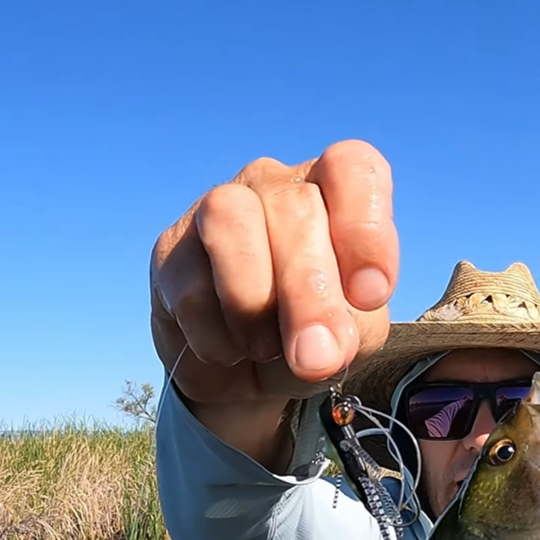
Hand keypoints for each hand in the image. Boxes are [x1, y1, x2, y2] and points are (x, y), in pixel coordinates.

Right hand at [148, 141, 397, 464]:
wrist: (248, 373)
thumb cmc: (312, 333)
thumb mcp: (350, 337)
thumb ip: (350, 332)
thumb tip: (319, 349)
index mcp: (332, 191)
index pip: (352, 166)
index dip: (364, 228)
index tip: (369, 295)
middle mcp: (273, 184)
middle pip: (294, 207)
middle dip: (308, 292)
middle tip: (316, 356)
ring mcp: (215, 207)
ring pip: (230, 222)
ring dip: (253, 304)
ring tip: (265, 348)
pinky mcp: (170, 251)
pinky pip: (190, 288)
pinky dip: (217, 337)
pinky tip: (229, 351)